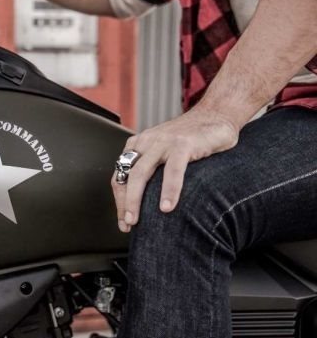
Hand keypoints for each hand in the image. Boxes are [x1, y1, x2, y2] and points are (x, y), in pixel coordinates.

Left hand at [112, 110, 239, 232]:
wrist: (217, 113)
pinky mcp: (183, 144)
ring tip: (137, 220)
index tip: (124, 222)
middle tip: (127, 224)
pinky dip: (168, 190)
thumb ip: (154, 170)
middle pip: (125, 176)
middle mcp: (146, 142)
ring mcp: (163, 142)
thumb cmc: (192, 138)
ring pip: (141, 173)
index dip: (119, 201)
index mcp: (138, 145)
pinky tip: (167, 207)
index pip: (119, 176)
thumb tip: (146, 204)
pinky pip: (172, 170)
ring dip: (136, 200)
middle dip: (123, 203)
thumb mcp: (165, 152)